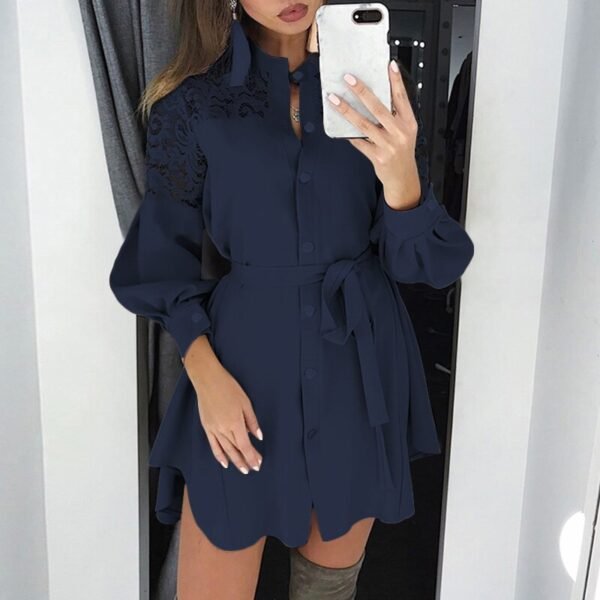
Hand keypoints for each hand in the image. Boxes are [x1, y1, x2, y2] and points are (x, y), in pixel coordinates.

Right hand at [183, 335, 262, 473]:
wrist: (208, 380)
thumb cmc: (228, 387)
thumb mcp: (246, 402)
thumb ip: (252, 421)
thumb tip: (258, 436)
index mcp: (235, 423)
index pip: (245, 445)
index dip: (252, 456)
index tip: (258, 464)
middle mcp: (223, 429)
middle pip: (236, 450)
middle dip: (246, 460)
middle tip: (254, 468)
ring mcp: (213, 429)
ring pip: (225, 450)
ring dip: (235, 461)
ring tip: (243, 469)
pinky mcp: (207, 427)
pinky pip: (213, 445)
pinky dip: (219, 456)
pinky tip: (225, 463)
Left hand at [325, 60, 421, 209]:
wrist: (403, 178)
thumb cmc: (401, 152)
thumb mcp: (405, 131)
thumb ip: (395, 115)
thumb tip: (374, 96)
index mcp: (409, 123)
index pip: (402, 98)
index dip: (396, 81)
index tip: (389, 65)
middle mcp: (399, 132)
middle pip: (378, 108)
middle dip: (362, 91)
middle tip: (349, 79)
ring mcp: (388, 145)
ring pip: (364, 124)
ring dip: (347, 110)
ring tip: (334, 99)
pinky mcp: (377, 156)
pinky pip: (359, 141)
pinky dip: (348, 133)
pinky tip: (338, 124)